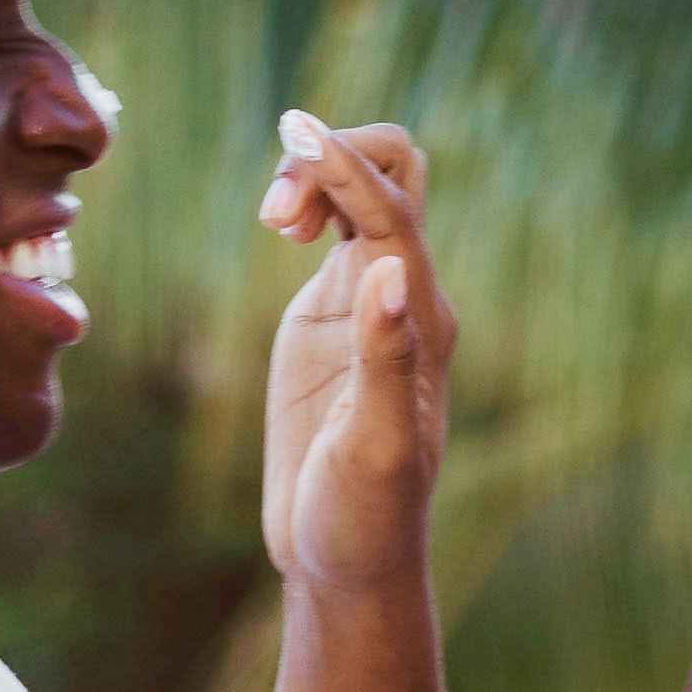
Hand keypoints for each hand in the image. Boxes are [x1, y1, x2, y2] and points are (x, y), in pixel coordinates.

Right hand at [254, 116, 449, 597]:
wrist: (348, 560)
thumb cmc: (366, 517)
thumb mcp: (375, 448)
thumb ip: (385, 359)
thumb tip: (387, 272)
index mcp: (420, 319)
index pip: (391, 210)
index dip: (344, 165)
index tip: (292, 131)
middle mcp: (402, 297)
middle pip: (396, 173)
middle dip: (336, 161)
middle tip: (275, 219)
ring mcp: (368, 302)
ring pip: (364, 192)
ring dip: (316, 176)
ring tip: (271, 222)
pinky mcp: (332, 316)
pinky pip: (337, 225)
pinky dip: (307, 198)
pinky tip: (275, 226)